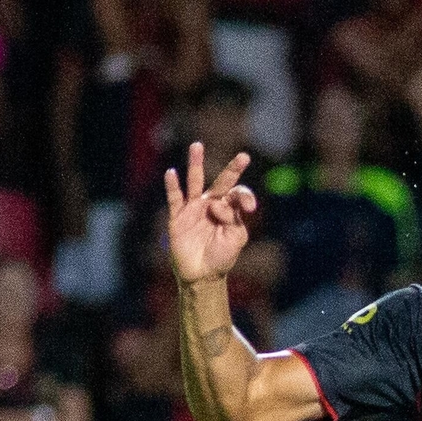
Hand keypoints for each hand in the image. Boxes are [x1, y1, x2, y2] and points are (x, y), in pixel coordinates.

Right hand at [164, 142, 256, 283]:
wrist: (202, 275)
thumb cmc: (222, 257)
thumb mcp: (235, 238)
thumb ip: (232, 218)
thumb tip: (217, 203)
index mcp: (229, 211)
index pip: (238, 195)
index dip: (244, 196)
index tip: (250, 207)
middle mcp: (212, 205)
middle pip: (221, 182)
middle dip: (232, 169)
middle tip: (244, 156)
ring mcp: (194, 209)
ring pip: (195, 182)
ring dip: (196, 164)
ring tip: (197, 146)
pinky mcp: (178, 218)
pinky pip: (175, 198)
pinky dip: (172, 186)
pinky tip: (171, 173)